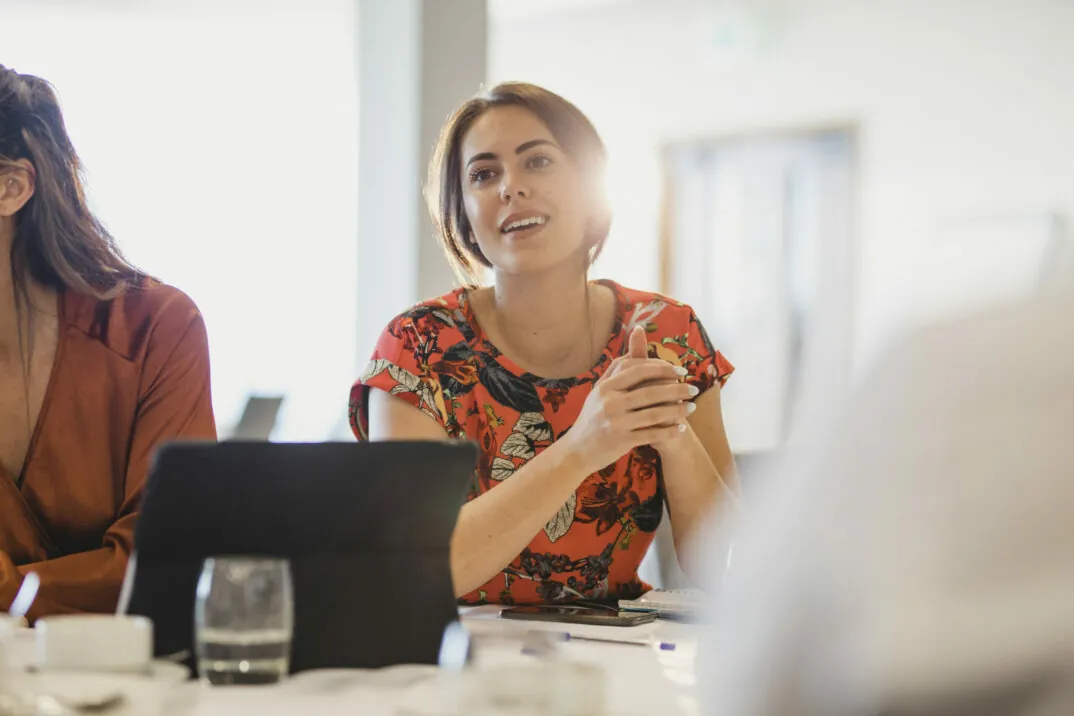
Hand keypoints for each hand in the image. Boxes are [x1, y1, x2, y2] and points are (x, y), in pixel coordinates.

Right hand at [563, 331, 697, 473]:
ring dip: (678, 410)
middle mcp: (609, 402)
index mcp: (605, 386)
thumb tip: (636, 339)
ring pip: (655, 413)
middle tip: (694, 388)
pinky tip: (682, 428)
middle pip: (650, 391)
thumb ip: (617, 368)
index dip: (662, 368)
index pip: (638, 370)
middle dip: (676, 389)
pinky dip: (670, 431)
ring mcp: (616, 422)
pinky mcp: (621, 440)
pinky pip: (652, 434)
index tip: (680, 371)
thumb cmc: (592, 418)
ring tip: (693, 407)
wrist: (576, 451)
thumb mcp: (599, 391)